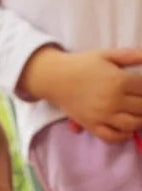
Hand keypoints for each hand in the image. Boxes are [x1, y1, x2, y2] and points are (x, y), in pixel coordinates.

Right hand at [19, 46, 141, 141]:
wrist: (56, 79)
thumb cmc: (82, 65)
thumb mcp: (107, 54)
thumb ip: (131, 55)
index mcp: (119, 80)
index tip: (140, 88)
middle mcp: (113, 100)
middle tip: (138, 100)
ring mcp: (102, 115)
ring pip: (132, 124)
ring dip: (139, 120)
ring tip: (136, 114)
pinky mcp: (92, 126)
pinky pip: (112, 136)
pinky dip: (123, 135)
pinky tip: (126, 128)